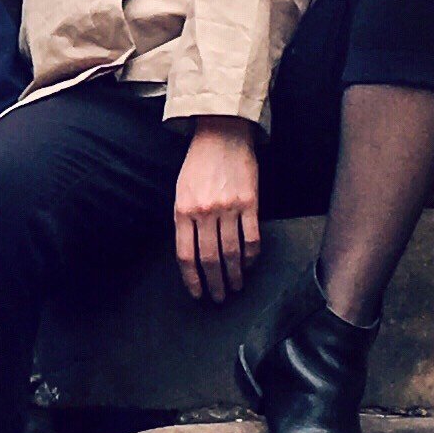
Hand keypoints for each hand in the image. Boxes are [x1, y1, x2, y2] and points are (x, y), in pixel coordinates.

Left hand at [174, 121, 261, 303]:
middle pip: (209, 258)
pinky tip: (250, 264)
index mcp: (182, 210)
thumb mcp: (181, 191)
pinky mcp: (250, 203)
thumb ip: (185, 220)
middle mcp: (204, 212)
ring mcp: (228, 208)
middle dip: (215, 283)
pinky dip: (252, 256)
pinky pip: (252, 237)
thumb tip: (192, 252)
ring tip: (236, 286)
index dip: (192, 279)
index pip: (186, 255)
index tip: (198, 293)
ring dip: (235, 274)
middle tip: (220, 297)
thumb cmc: (199, 164)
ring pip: (232, 252)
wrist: (222, 135)